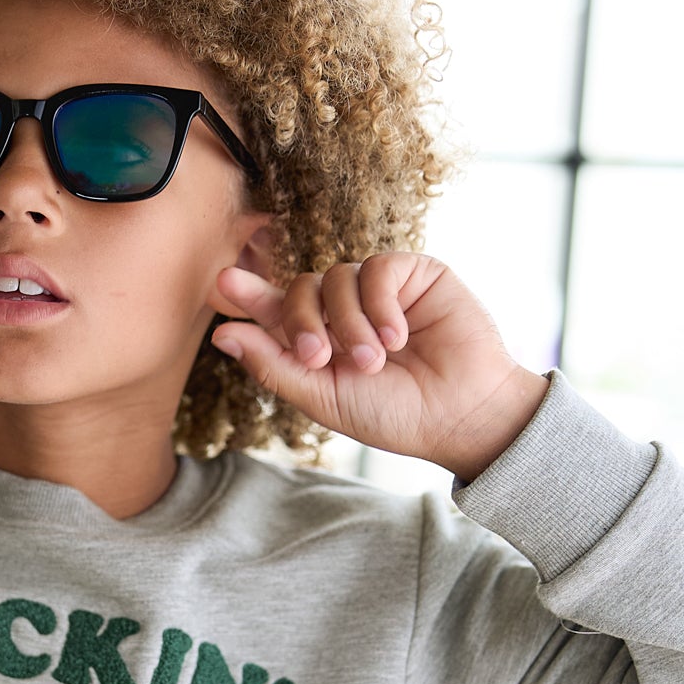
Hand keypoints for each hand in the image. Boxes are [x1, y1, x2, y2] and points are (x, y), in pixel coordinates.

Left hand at [207, 253, 549, 481]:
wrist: (462, 415)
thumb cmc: (395, 415)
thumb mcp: (324, 397)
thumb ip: (274, 365)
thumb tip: (221, 333)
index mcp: (320, 340)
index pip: (276, 309)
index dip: (249, 294)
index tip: (224, 283)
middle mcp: (345, 310)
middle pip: (299, 287)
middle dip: (301, 321)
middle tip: (320, 358)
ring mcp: (379, 290)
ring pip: (336, 276)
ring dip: (349, 323)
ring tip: (374, 361)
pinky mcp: (414, 273)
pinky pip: (377, 268)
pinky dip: (380, 304)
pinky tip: (399, 337)